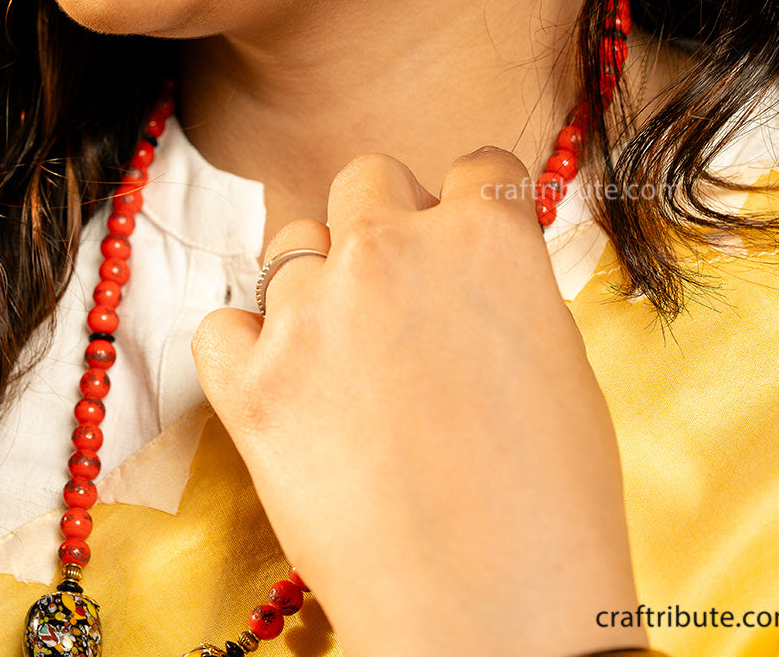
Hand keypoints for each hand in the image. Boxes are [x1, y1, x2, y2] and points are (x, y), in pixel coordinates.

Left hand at [192, 149, 646, 656]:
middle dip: (384, 223)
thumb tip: (464, 259)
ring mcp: (315, 307)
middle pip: (368, 178)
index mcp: (486, 236)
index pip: (476, 166)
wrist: (490, 612)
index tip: (463, 230)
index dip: (473, 202)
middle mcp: (393, 248)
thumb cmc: (549, 501)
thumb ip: (498, 283)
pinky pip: (223, 323)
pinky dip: (246, 349)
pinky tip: (282, 387)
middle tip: (396, 292)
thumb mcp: (555, 357)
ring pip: (292, 242)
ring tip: (342, 356)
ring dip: (315, 282)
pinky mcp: (253, 377)